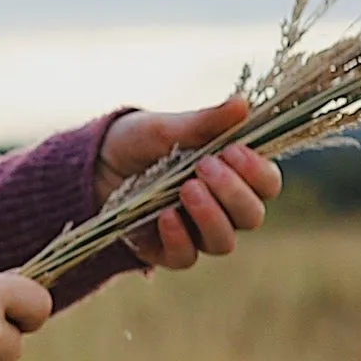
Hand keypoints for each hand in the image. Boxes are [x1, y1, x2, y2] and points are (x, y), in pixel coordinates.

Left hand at [101, 97, 283, 272]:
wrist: (94, 164)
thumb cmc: (139, 142)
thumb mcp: (167, 127)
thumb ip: (205, 122)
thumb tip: (243, 104)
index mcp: (233, 175)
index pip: (267, 184)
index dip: (258, 172)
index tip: (233, 150)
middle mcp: (222, 208)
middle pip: (251, 216)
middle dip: (233, 192)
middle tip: (204, 165)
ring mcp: (197, 233)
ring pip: (224, 242)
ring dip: (210, 216)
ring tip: (186, 189)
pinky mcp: (168, 250)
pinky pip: (186, 257)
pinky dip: (179, 237)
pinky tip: (165, 215)